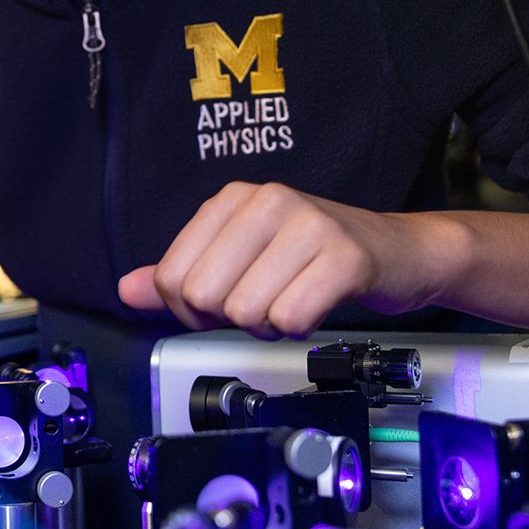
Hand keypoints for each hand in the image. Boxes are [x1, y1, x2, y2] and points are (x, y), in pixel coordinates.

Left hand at [117, 182, 458, 338]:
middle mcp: (267, 201)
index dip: (190, 311)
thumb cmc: (318, 256)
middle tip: (263, 304)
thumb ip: (181, 274)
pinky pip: (291, 316)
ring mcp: (308, 224)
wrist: (401, 251)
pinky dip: (300, 328)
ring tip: (293, 300)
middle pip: (204, 296)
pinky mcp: (344, 256)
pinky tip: (316, 306)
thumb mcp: (241, 257)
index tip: (221, 304)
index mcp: (231, 200)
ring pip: (246, 310)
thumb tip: (128, 289)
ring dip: (269, 325)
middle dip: (230, 319)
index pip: (172, 277)